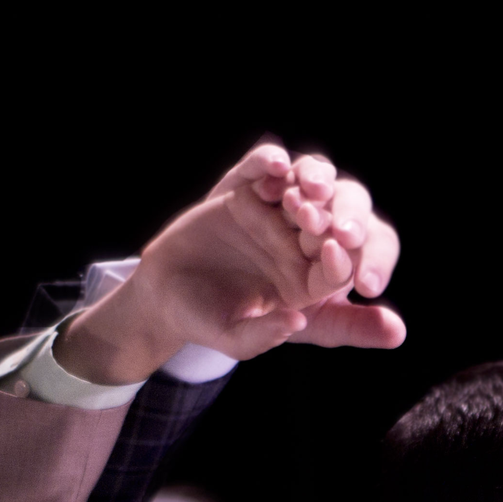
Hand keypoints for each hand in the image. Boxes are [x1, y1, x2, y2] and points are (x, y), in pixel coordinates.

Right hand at [60, 141, 403, 383]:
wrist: (162, 290)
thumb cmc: (202, 320)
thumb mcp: (232, 338)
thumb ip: (262, 336)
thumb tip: (295, 323)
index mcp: (305, 285)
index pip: (335, 272)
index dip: (340, 262)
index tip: (335, 250)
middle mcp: (296, 248)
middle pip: (327, 227)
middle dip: (328, 220)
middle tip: (314, 217)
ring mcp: (271, 216)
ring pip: (301, 191)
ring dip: (307, 185)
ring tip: (300, 191)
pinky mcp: (244, 191)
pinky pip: (263, 171)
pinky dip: (270, 163)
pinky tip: (276, 163)